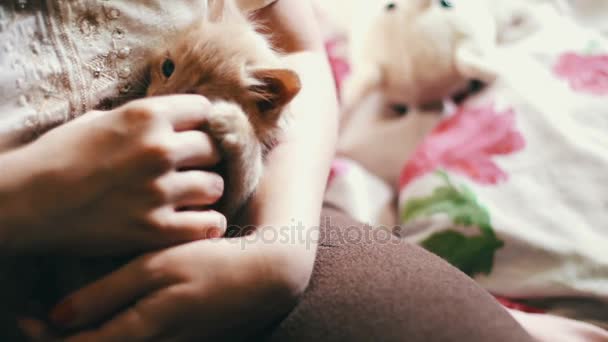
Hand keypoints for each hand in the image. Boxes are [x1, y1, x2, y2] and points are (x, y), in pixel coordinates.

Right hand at [0, 95, 225, 254]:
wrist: (26, 203)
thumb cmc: (57, 158)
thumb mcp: (98, 121)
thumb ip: (140, 120)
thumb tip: (171, 120)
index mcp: (145, 116)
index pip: (204, 110)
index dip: (199, 124)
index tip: (191, 135)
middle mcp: (158, 150)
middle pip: (214, 148)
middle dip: (205, 157)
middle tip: (191, 168)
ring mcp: (159, 191)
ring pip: (216, 186)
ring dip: (206, 191)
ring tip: (190, 197)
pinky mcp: (156, 229)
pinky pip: (209, 223)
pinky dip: (206, 223)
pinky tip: (194, 221)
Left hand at [21, 237, 297, 340]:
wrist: (265, 277)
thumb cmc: (212, 264)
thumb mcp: (158, 268)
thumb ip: (109, 291)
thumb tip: (60, 316)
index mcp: (143, 329)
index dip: (46, 337)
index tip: (26, 315)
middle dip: (61, 339)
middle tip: (35, 315)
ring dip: (87, 337)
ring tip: (64, 316)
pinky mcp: (182, 341)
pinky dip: (113, 334)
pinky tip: (109, 314)